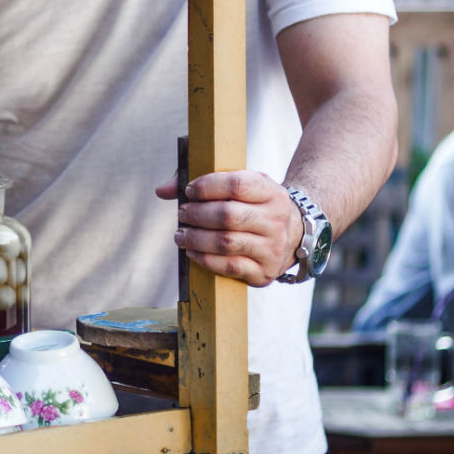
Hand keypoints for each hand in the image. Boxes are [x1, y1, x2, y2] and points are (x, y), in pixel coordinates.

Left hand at [157, 169, 303, 286]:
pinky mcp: (264, 271)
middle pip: (228, 215)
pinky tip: (192, 252)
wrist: (292, 236)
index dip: (207, 187)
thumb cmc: (254, 206)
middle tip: (182, 214)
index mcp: (271, 192)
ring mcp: (272, 247)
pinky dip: (205, 259)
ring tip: (181, 234)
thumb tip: (162, 190)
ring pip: (226, 242)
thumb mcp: (241, 185)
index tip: (189, 191)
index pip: (236, 185)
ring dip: (196, 239)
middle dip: (197, 214)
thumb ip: (202, 182)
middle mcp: (276, 220)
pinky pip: (230, 267)